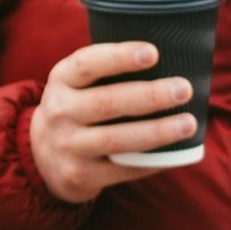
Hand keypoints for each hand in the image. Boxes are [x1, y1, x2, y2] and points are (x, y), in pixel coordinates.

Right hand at [29, 41, 198, 204]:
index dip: (120, 57)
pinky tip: (175, 153)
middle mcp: (60, 111)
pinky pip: (122, 169)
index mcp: (62, 79)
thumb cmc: (77, 107)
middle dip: (150, 95)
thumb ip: (107, 69)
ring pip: (116, 139)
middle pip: (107, 102)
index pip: (88, 63)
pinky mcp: (79, 175)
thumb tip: (174, 57)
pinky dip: (152, 161)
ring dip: (157, 132)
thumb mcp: (76, 82)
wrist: (42, 155)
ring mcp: (68, 146)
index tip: (153, 53)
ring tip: (188, 123)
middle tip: (183, 89)